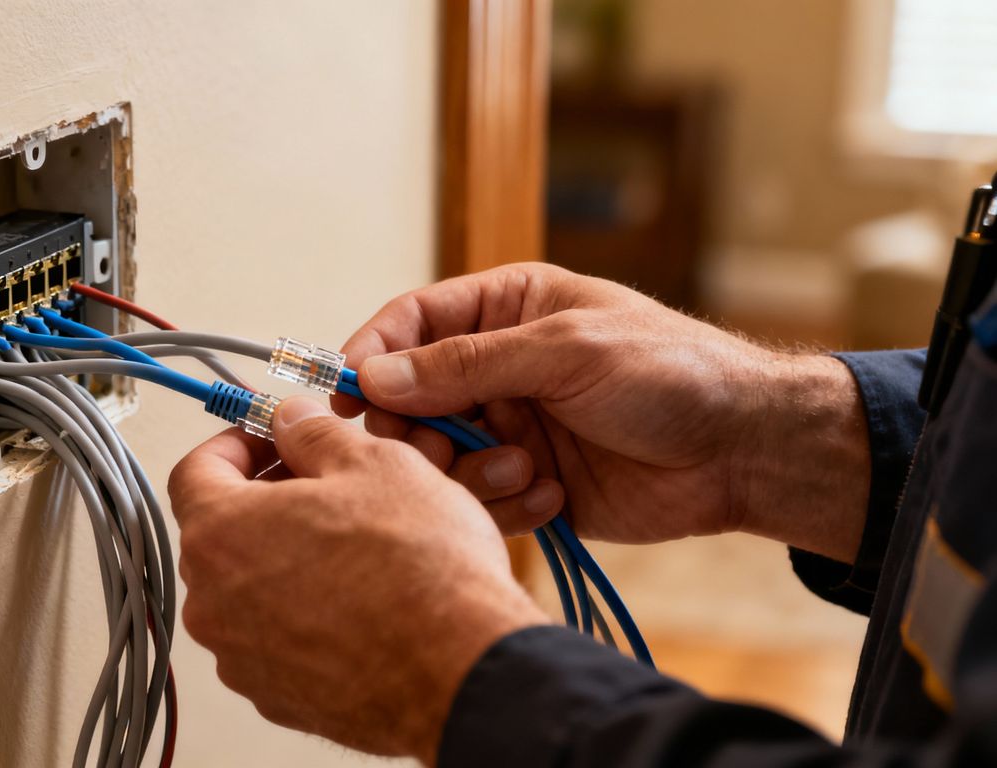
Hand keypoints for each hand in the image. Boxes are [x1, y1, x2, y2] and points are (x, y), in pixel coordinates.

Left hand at [169, 397, 545, 762]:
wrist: (463, 671)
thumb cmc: (419, 572)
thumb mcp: (374, 464)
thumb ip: (314, 435)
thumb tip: (294, 423)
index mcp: (221, 533)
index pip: (195, 471)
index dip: (237, 444)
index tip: (273, 440)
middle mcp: (213, 603)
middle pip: (220, 533)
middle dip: (265, 502)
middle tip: (322, 487)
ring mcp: (241, 658)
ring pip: (248, 591)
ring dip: (285, 561)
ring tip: (352, 547)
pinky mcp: (277, 698)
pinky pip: (275, 641)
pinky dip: (303, 616)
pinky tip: (359, 602)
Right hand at [337, 263, 869, 561]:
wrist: (745, 452)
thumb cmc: (673, 372)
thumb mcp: (567, 350)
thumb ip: (468, 363)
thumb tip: (376, 375)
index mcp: (507, 310)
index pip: (412, 323)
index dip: (372, 355)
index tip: (345, 395)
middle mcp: (499, 368)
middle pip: (410, 398)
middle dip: (415, 429)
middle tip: (429, 450)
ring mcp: (511, 427)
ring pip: (438, 457)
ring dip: (467, 471)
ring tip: (521, 469)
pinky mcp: (527, 482)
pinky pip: (479, 501)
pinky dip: (504, 504)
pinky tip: (553, 495)